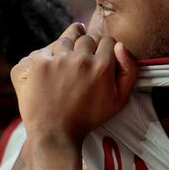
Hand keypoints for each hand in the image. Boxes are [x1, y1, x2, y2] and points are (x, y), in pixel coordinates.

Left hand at [10, 23, 137, 144]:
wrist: (55, 132)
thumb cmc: (88, 118)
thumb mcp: (120, 100)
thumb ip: (129, 70)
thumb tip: (121, 46)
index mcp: (102, 66)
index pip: (107, 40)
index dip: (104, 48)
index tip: (98, 58)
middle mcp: (81, 59)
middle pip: (87, 37)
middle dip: (86, 47)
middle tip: (81, 63)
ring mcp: (58, 59)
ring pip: (67, 38)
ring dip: (68, 47)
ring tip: (66, 62)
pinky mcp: (39, 63)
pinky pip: (46, 48)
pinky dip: (48, 56)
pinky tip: (52, 67)